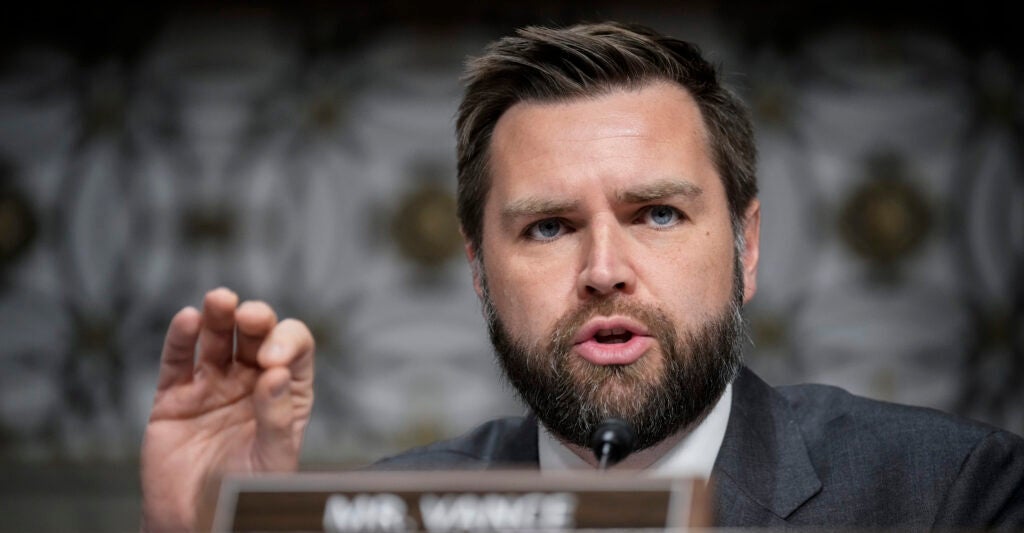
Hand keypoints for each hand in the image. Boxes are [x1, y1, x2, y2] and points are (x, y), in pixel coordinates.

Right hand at [140, 288, 313, 531]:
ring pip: (217, 339)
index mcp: (285, 394)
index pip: (295, 350)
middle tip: (250, 317)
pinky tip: (188, 319)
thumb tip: (276, 375)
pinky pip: (178, 361)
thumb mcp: (273, 462)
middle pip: (256, 335)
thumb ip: (278, 420)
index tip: (273, 361)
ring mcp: (212, 386)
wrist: (194, 525)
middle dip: (255, 319)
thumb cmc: (243, 497)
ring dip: (219, 315)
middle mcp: (251, 382)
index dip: (288, 343)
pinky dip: (181, 338)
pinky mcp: (174, 397)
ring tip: (220, 300)